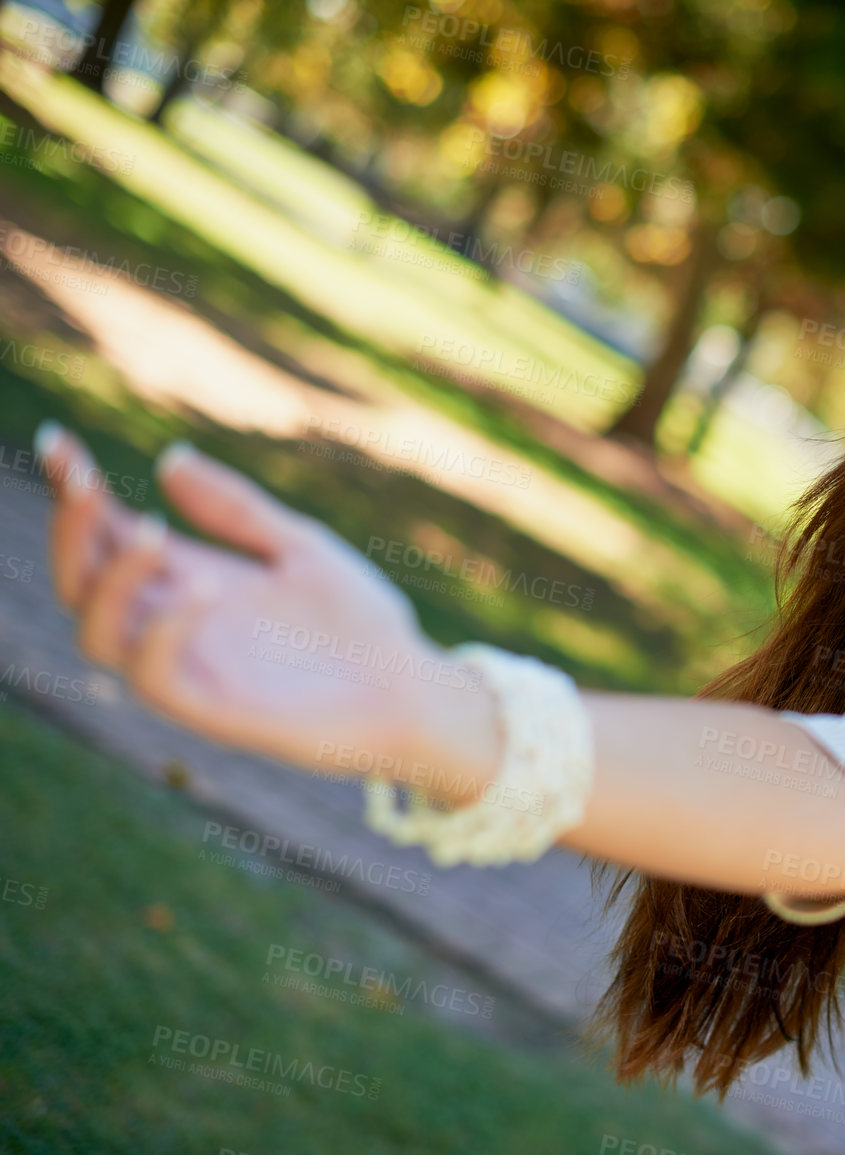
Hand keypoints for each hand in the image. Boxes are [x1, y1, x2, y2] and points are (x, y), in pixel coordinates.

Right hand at [36, 422, 500, 797]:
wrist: (414, 689)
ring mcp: (193, 668)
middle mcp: (178, 624)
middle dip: (73, 531)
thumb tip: (169, 457)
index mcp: (192, 578)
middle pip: (82, 583)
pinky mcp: (214, 711)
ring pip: (98, 634)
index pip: (109, 536)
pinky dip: (162, 632)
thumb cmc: (362, 622)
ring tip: (152, 533)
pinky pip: (153, 679)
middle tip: (88, 486)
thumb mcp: (300, 547)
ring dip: (110, 581)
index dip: (75, 495)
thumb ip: (236, 509)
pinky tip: (205, 589)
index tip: (57, 443)